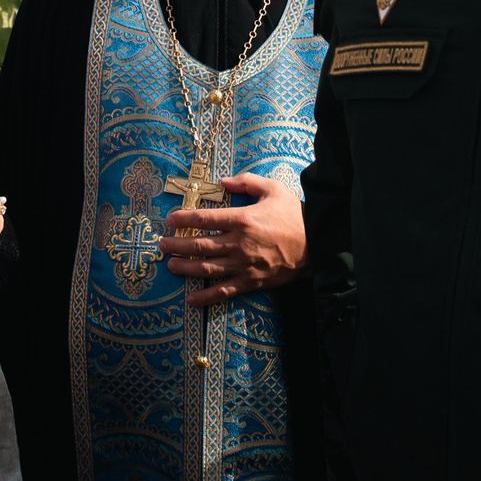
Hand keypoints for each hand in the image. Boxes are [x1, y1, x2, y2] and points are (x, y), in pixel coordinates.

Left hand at [160, 173, 305, 307]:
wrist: (318, 244)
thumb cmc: (294, 215)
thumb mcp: (273, 189)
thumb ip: (246, 181)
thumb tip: (223, 181)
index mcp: (242, 219)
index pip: (204, 218)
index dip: (183, 219)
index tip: (170, 220)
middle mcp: (239, 243)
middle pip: (199, 245)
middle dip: (177, 244)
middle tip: (162, 244)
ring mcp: (244, 265)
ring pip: (206, 268)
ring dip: (184, 267)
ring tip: (170, 264)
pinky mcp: (251, 282)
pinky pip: (224, 291)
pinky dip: (206, 297)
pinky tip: (191, 299)